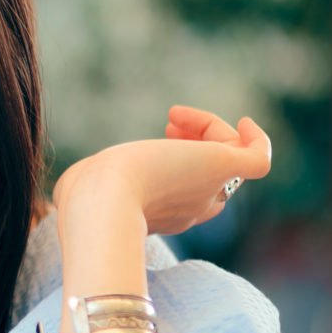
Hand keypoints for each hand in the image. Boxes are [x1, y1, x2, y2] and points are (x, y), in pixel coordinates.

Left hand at [53, 106, 272, 237]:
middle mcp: (190, 208)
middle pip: (211, 178)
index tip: (159, 134)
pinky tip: (243, 122)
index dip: (177, 161)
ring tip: (176, 116)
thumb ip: (86, 187)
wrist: (100, 200)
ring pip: (228, 160)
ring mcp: (206, 189)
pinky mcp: (220, 168)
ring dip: (209, 131)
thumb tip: (73, 184)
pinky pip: (258, 160)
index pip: (186, 193)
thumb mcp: (83, 186)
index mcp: (162, 216)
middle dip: (195, 144)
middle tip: (171, 123)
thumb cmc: (86, 194)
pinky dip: (257, 140)